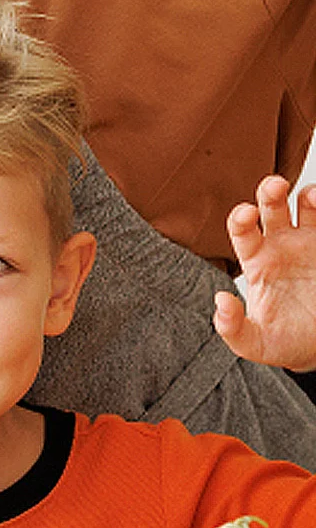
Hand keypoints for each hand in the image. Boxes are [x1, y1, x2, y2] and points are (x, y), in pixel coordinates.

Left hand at [213, 174, 315, 370]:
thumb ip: (231, 328)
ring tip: (314, 197)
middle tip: (275, 184)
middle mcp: (282, 245)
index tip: (246, 213)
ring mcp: (309, 244)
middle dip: (271, 192)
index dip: (241, 218)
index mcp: (257, 260)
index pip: (242, 230)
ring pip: (307, 208)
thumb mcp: (254, 343)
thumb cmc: (283, 342)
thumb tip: (221, 301)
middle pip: (271, 208)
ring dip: (309, 196)